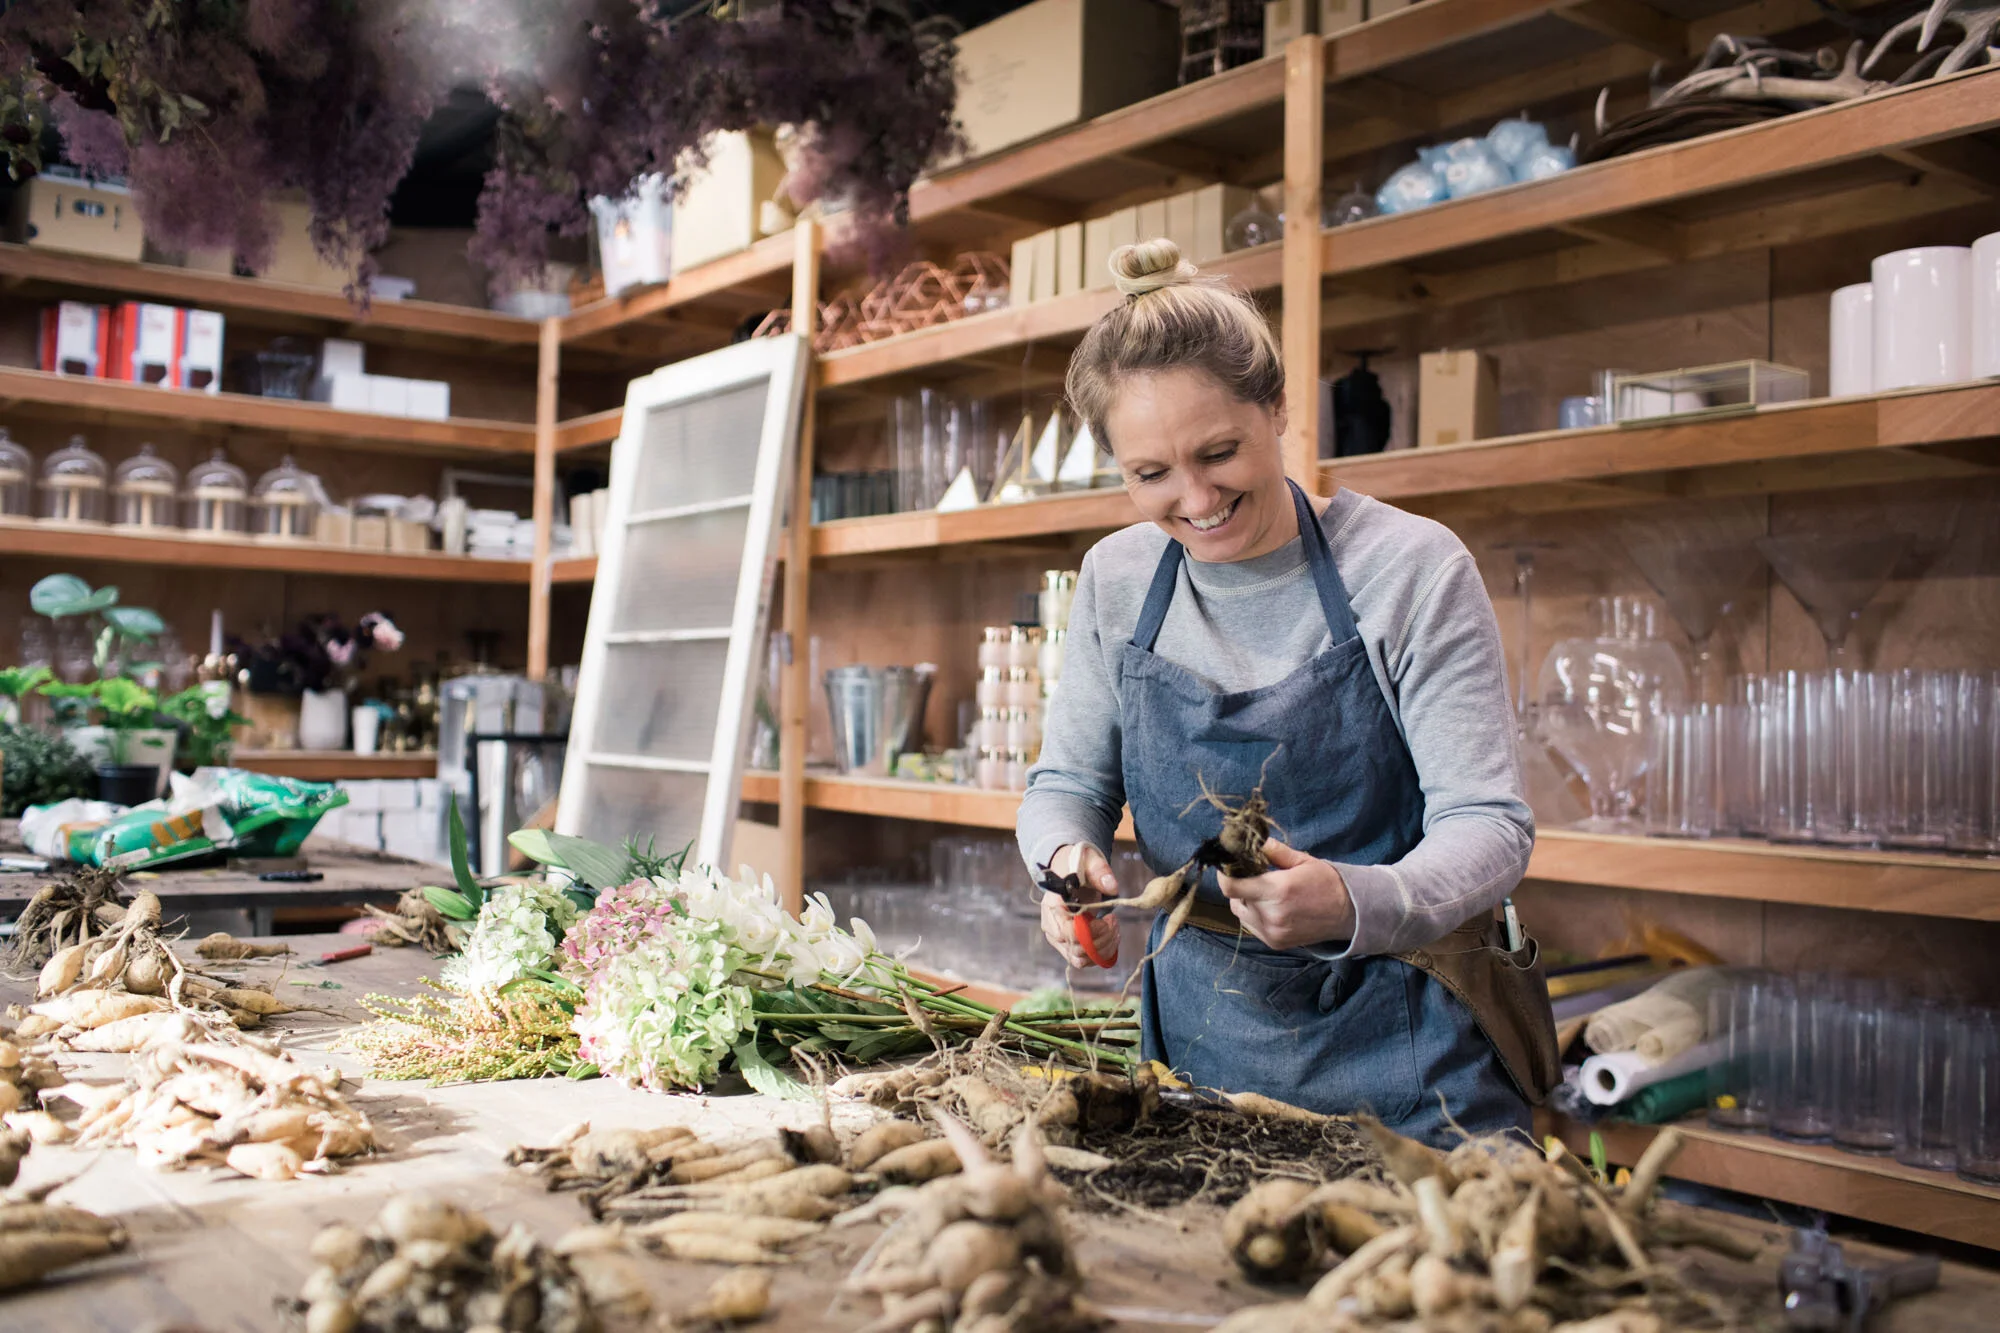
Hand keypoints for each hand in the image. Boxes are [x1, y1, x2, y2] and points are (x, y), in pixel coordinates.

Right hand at [1039, 843, 1120, 967]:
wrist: (1070, 871)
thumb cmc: (1078, 865)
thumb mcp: (1089, 860)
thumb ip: (1100, 871)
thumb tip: (1111, 887)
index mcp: (1052, 906)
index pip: (1067, 932)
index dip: (1091, 931)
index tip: (1108, 917)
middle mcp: (1051, 926)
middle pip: (1076, 949)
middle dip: (1102, 939)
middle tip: (1114, 920)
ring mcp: (1058, 939)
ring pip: (1081, 959)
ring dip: (1104, 948)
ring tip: (1114, 928)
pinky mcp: (1068, 945)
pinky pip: (1084, 960)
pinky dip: (1101, 953)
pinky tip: (1110, 935)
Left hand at [1218, 839, 1353, 951]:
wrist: (1348, 913)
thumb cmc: (1326, 882)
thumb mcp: (1303, 861)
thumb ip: (1276, 852)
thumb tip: (1255, 841)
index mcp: (1277, 890)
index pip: (1231, 887)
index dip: (1223, 875)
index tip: (1226, 867)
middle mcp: (1272, 914)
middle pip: (1235, 899)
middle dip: (1240, 886)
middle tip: (1254, 877)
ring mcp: (1272, 932)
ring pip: (1241, 914)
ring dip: (1245, 901)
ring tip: (1264, 893)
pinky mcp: (1275, 943)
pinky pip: (1252, 926)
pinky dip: (1254, 915)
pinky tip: (1271, 907)